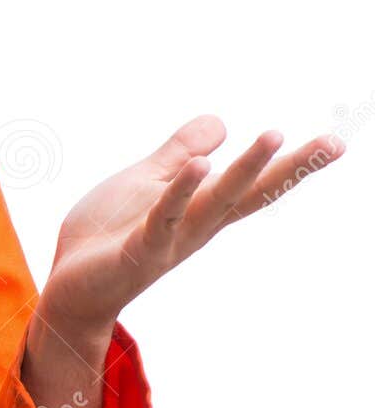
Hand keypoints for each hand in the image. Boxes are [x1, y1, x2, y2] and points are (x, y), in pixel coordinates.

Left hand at [37, 114, 344, 336]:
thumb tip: (222, 122)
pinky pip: (163, 218)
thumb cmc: (110, 233)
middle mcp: (196, 226)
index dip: (292, 164)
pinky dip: (181, 192)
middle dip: (289, 169)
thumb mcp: (146, 181)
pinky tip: (200, 166)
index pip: (253, 183)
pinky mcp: (138, 250)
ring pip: (215, 202)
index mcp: (200, 208)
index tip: (335, 143)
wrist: (71, 285)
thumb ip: (179, 154)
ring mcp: (171, 239)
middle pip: (250, 194)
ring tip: (274, 136)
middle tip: (333, 143)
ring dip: (245, 170)